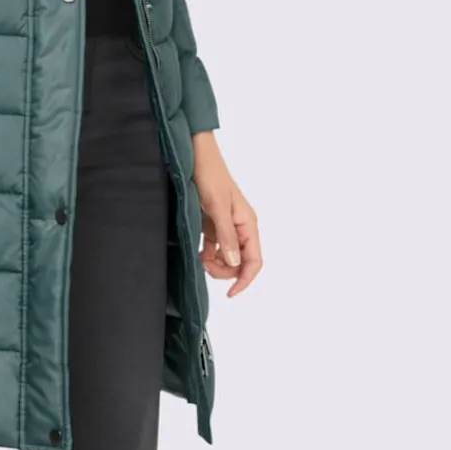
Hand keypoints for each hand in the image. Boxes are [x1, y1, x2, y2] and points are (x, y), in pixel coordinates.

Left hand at [191, 132, 261, 296]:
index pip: (255, 260)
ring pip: (228, 257)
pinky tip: (197, 254)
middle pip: (241, 262)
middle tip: (205, 266)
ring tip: (199, 259)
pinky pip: (215, 248)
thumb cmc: (210, 176)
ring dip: (216, 263)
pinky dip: (207, 255)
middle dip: (226, 271)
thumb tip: (236, 263)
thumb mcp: (217, 207)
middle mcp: (241, 227)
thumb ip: (227, 236)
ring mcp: (227, 226)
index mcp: (248, 223)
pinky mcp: (213, 224)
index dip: (245, 279)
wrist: (196, 156)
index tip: (230, 293)